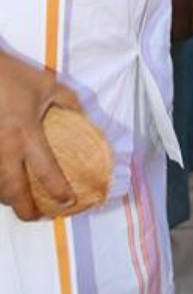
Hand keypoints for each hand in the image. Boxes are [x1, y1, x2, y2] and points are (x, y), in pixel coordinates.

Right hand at [0, 49, 82, 220]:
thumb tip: (83, 116)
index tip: (68, 202)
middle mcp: (4, 148)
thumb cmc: (10, 75)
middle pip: (14, 190)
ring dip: (6, 199)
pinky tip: (0, 188)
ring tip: (17, 204)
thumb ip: (68, 101)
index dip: (58, 191)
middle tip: (35, 217)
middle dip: (25, 209)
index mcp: (27, 133)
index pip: (46, 171)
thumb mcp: (46, 84)